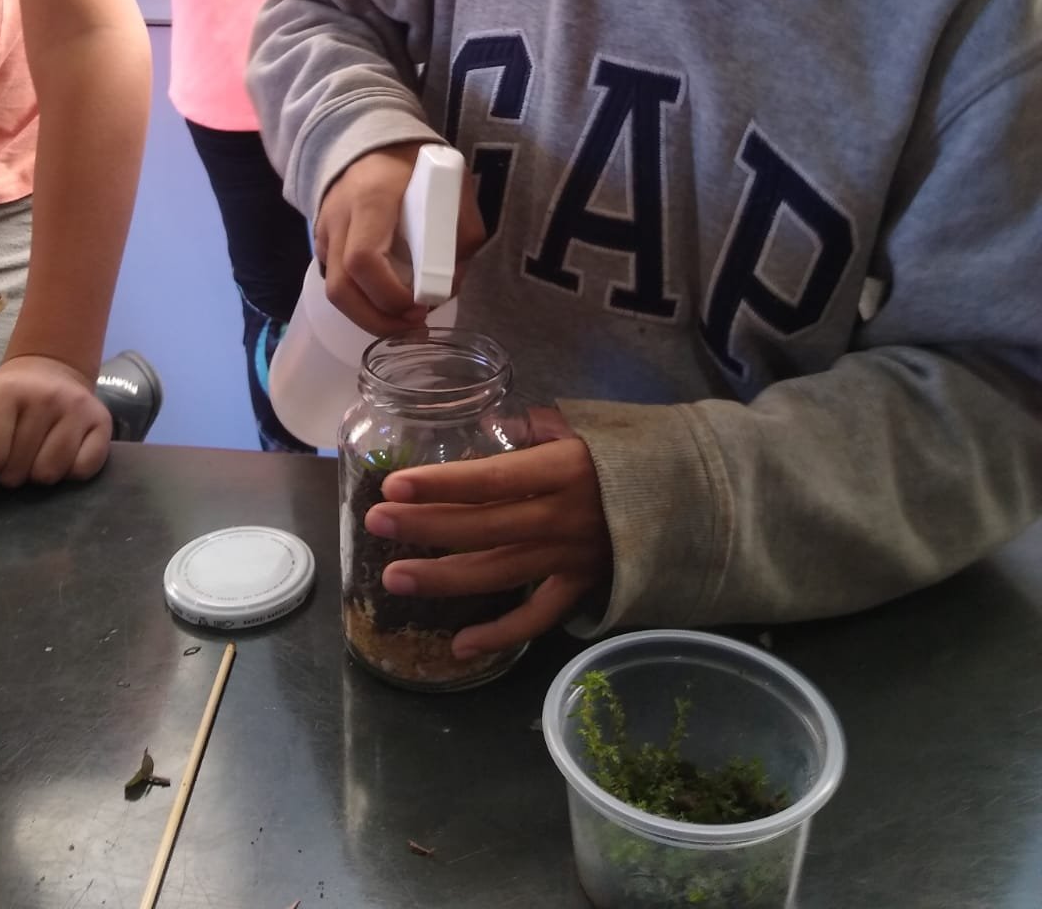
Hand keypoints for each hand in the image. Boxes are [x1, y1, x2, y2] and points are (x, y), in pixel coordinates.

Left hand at [0, 356, 111, 495]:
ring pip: (50, 475)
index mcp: (2, 392)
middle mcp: (44, 396)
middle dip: (10, 472)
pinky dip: (70, 472)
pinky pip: (83, 471)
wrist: (46, 375)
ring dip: (38, 474)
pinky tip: (63, 453)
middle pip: (16, 473)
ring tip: (37, 452)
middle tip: (14, 450)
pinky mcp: (103, 423)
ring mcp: (77, 408)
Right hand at [316, 141, 485, 334]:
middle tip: (412, 328)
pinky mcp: (321, 242)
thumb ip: (461, 232)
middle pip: (340, 287)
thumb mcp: (452, 186)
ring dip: (368, 317)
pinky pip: (336, 280)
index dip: (390, 294)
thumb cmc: (415, 165)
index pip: (364, 258)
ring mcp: (324, 231)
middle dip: (376, 320)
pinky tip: (387, 304)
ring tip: (403, 324)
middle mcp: (339, 217)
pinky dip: (360, 301)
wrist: (369, 142)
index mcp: (372, 199)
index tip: (420, 305)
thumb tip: (451, 284)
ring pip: (333, 291)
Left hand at [365, 410, 611, 657]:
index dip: (441, 484)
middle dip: (426, 526)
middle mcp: (563, 516)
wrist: (695, 497)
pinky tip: (460, 645)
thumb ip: (537, 427)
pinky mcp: (583, 587)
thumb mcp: (588, 427)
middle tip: (375, 523)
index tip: (395, 485)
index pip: (490, 479)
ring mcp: (572, 557)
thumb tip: (491, 425)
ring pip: (500, 573)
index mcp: (563, 469)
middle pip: (484, 526)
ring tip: (395, 579)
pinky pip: (538, 617)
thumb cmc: (629, 453)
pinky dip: (501, 635)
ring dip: (445, 578)